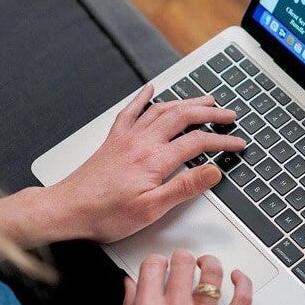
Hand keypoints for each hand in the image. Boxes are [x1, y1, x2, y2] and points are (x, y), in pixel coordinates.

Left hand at [52, 84, 245, 241]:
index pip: (198, 142)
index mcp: (154, 159)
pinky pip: (131, 110)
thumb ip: (184, 188)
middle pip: (183, 117)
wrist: (66, 210)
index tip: (238, 144)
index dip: (222, 141)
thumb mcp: (151, 209)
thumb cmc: (104, 214)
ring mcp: (127, 137)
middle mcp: (141, 142)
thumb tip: (212, 171)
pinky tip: (151, 89)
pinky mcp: (114, 140)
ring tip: (206, 100)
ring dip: (187, 102)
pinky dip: (144, 97)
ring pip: (162, 109)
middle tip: (229, 115)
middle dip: (211, 113)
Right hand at [120, 251, 252, 304]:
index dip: (158, 262)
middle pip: (184, 262)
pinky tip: (237, 277)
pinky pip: (243, 297)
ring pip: (213, 272)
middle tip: (184, 267)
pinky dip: (243, 281)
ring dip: (210, 264)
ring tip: (207, 266)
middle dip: (182, 260)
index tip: (162, 266)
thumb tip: (131, 281)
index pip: (154, 264)